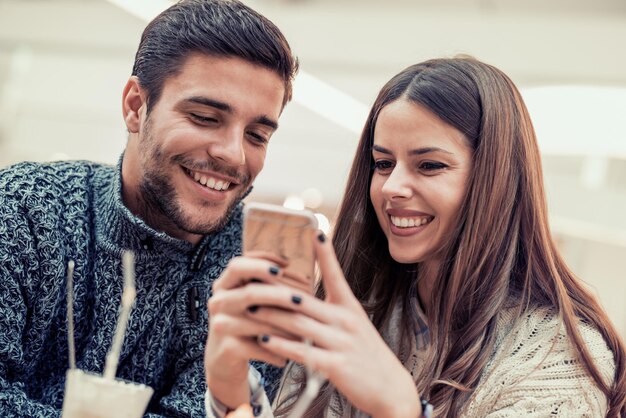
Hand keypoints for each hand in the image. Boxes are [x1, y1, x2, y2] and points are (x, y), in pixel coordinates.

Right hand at [204, 256, 293, 408]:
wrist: (224, 359)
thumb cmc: (246, 324)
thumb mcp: (251, 302)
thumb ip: (267, 286)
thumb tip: (304, 275)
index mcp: (225, 285)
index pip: (238, 265)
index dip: (261, 262)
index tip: (287, 264)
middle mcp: (218, 302)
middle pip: (249, 292)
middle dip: (279, 294)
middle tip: (301, 299)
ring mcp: (220, 325)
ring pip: (257, 322)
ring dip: (284, 327)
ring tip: (305, 330)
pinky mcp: (227, 348)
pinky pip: (259, 346)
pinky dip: (277, 351)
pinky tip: (289, 355)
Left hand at [244, 231, 421, 417]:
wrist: (391, 388)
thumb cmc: (367, 355)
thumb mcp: (356, 324)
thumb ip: (333, 309)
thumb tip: (304, 296)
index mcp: (350, 308)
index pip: (335, 274)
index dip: (325, 253)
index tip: (315, 230)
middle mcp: (346, 320)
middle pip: (304, 299)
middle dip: (275, 289)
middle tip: (251, 278)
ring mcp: (341, 343)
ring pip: (299, 324)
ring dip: (271, 316)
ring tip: (249, 308)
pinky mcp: (336, 366)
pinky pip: (304, 352)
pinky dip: (281, 345)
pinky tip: (263, 341)